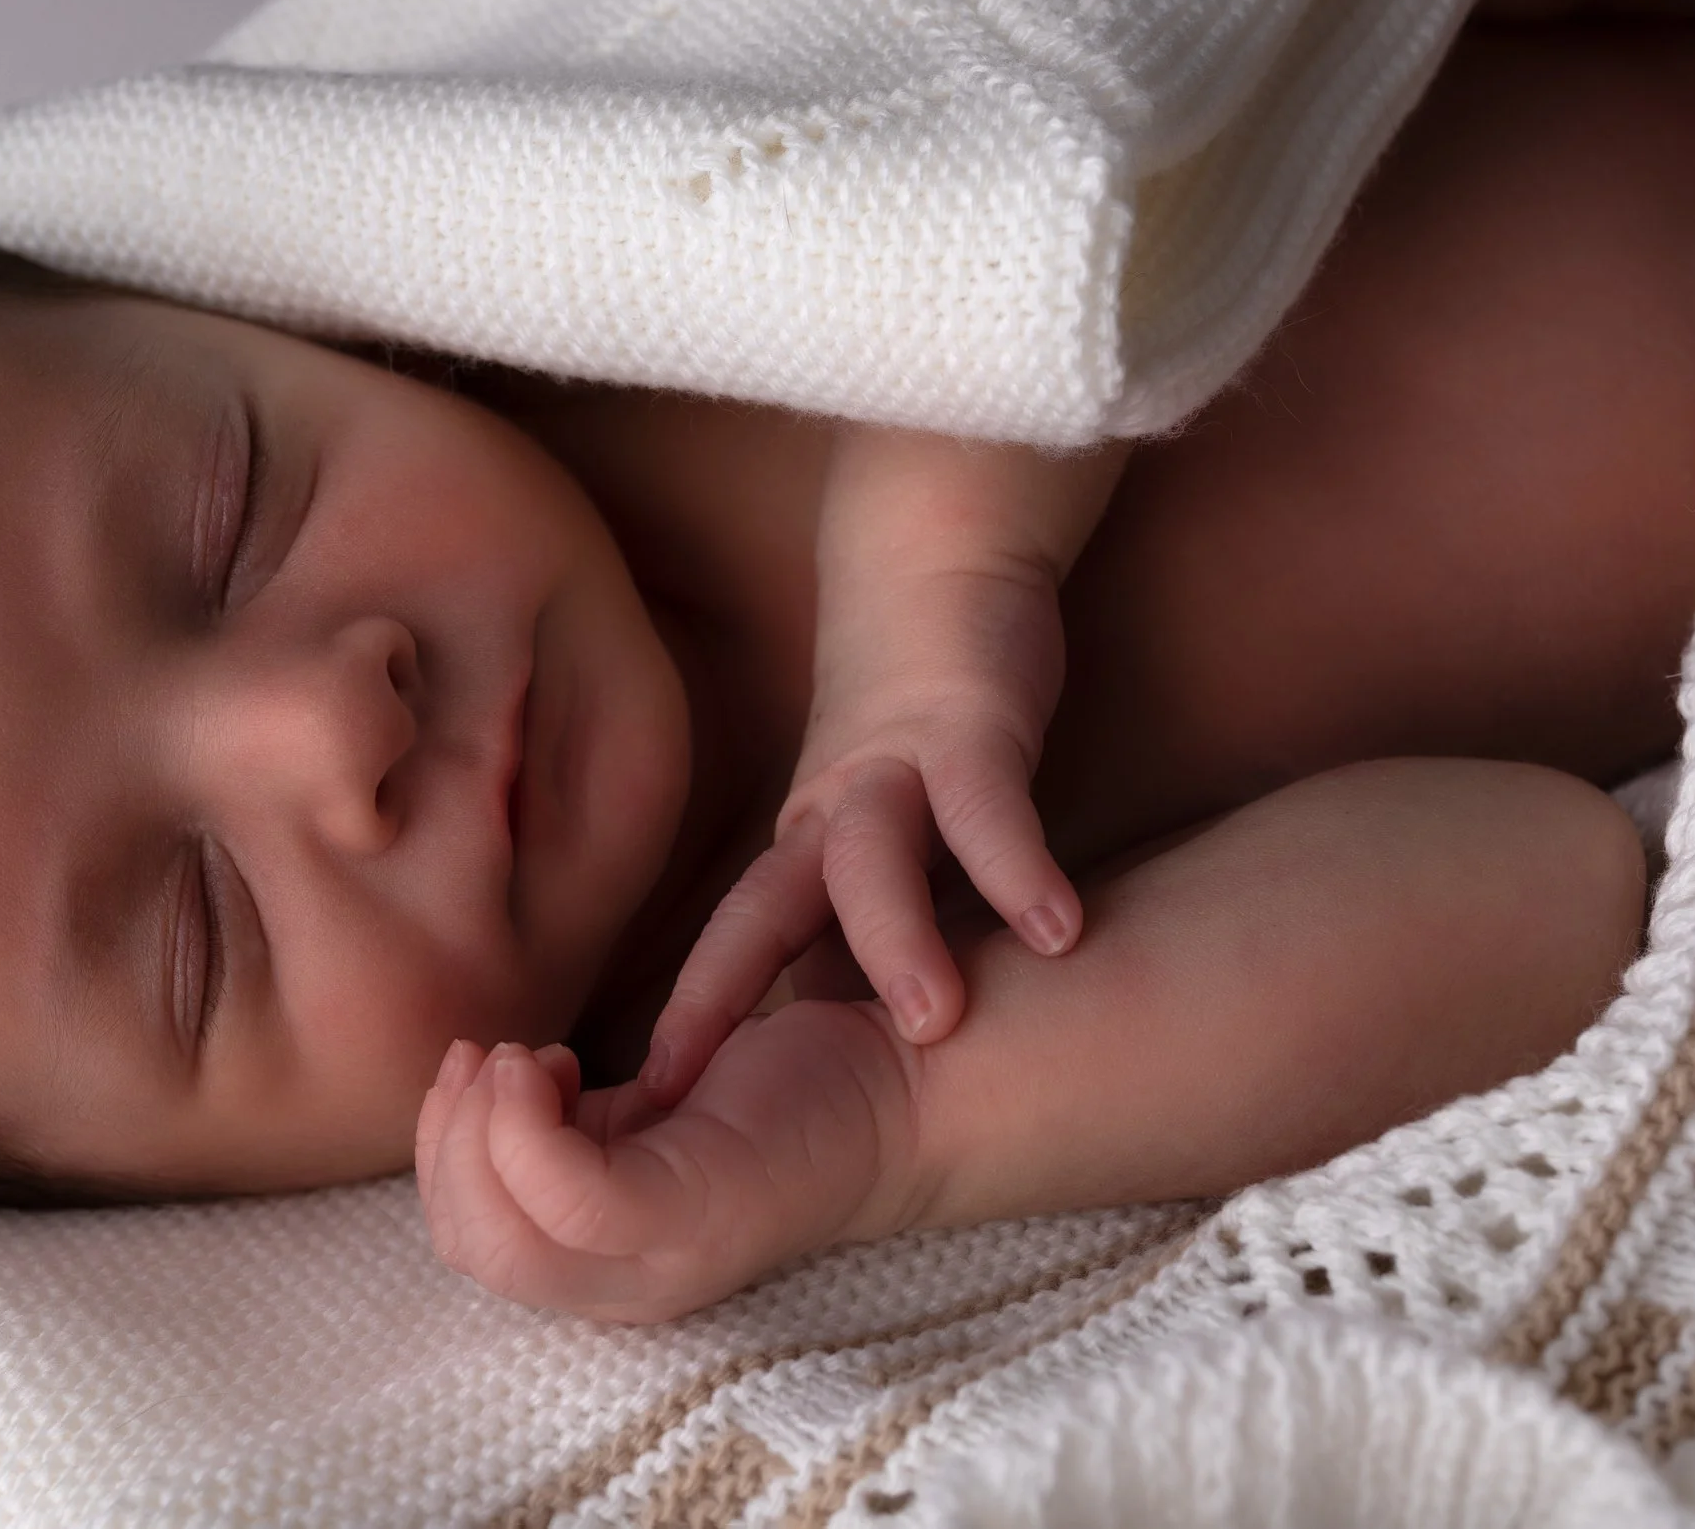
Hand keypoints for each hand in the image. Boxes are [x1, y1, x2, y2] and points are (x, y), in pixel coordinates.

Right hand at [416, 1001, 918, 1323]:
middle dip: (448, 1140)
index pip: (471, 1247)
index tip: (477, 1064)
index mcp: (609, 1267)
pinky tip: (553, 1060)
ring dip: (482, 1127)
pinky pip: (566, 1195)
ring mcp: (663, 1261)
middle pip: (474, 1249)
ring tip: (524, 1058)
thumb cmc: (769, 1089)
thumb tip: (482, 1090)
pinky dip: (526, 1121)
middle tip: (492, 1059)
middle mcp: (631, 1285)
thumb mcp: (634, 1115)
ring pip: (505, 1235)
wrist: (897, 1082)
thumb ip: (558, 1128)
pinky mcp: (694, 1217)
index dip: (442, 1150)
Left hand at [644, 430, 1122, 1107]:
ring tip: (938, 1024)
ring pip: (869, 861)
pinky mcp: (968, 725)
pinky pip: (993, 803)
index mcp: (795, 859)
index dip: (684, 1033)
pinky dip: (1020, 864)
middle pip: (762, 916)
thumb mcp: (859, 844)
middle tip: (728, 1105)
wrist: (934, 570)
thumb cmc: (902, 734)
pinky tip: (1060, 931)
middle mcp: (822, 822)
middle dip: (733, 1003)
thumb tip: (819, 1048)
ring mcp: (891, 771)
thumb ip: (843, 934)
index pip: (724, 958)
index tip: (634, 1125)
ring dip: (896, 939)